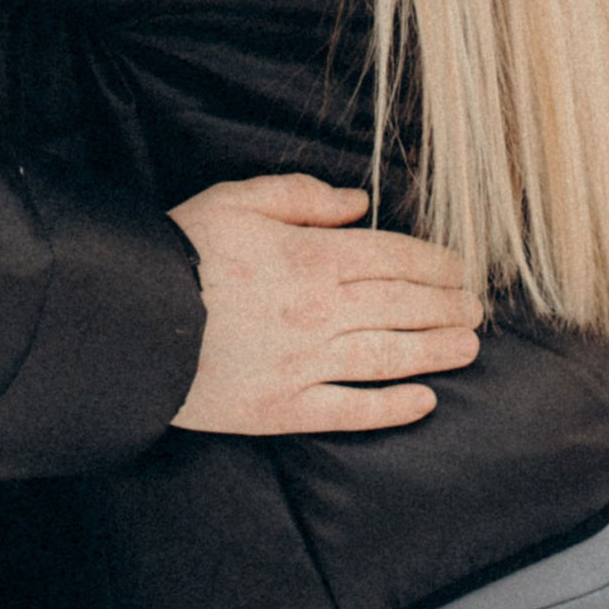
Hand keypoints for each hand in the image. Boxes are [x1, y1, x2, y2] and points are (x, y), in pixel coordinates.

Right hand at [167, 177, 480, 437]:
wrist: (130, 322)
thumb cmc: (182, 252)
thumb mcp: (236, 200)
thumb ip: (301, 197)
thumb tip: (360, 203)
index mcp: (309, 258)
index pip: (392, 258)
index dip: (434, 263)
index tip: (460, 267)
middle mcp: (318, 312)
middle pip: (400, 306)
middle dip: (445, 305)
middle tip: (478, 308)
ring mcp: (305, 365)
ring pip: (388, 357)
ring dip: (435, 352)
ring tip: (469, 346)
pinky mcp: (285, 409)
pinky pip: (350, 411)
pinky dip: (392, 408)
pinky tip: (424, 402)